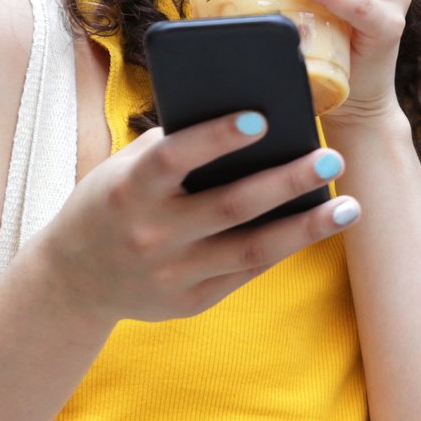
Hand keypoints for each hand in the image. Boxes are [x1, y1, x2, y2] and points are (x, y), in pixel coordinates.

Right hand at [32, 112, 361, 324]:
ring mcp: (172, 275)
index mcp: (129, 190)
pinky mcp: (190, 302)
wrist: (72, 280)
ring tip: (348, 205)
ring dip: (305, 227)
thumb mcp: (124, 169)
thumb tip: (250, 122)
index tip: (261, 118)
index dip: (215, 138)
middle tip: (331, 158)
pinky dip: (284, 247)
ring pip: (250, 248)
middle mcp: (151, 235)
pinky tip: (316, 225)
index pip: (174, 158)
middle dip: (284, 182)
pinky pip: (246, 271)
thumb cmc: (111, 202)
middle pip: (228, 206)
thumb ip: (175, 147)